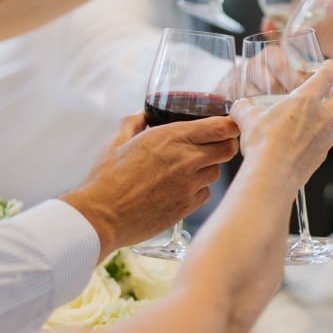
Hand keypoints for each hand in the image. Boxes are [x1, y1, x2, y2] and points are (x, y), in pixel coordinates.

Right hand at [60, 114, 239, 257]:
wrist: (102, 216)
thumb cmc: (106, 179)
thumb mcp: (116, 143)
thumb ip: (132, 124)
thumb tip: (141, 115)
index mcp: (171, 137)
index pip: (220, 127)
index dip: (230, 125)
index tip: (229, 125)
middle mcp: (186, 159)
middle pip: (227, 148)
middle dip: (226, 144)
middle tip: (216, 146)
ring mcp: (189, 185)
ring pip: (217, 172)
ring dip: (209, 168)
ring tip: (191, 169)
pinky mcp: (187, 206)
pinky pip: (206, 193)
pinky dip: (199, 189)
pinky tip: (183, 189)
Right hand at [230, 60, 332, 188]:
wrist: (271, 174)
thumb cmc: (262, 143)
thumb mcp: (247, 119)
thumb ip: (244, 108)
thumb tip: (239, 107)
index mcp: (305, 100)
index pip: (328, 75)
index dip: (331, 69)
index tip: (329, 69)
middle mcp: (321, 117)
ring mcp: (324, 138)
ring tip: (327, 120)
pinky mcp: (322, 156)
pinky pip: (330, 145)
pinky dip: (324, 141)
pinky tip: (310, 143)